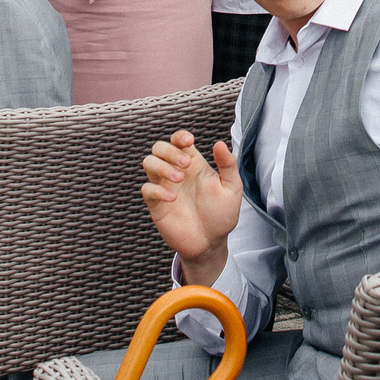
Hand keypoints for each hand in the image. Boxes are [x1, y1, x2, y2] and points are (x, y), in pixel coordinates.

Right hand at [140, 129, 242, 284]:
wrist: (211, 243)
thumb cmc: (222, 215)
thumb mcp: (232, 188)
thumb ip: (228, 165)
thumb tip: (219, 143)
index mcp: (194, 164)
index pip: (179, 141)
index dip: (180, 136)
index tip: (189, 141)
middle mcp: (176, 172)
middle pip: (159, 147)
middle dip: (170, 150)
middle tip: (186, 165)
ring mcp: (165, 187)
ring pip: (148, 163)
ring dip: (161, 166)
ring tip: (179, 179)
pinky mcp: (157, 205)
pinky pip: (147, 189)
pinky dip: (157, 190)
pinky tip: (173, 198)